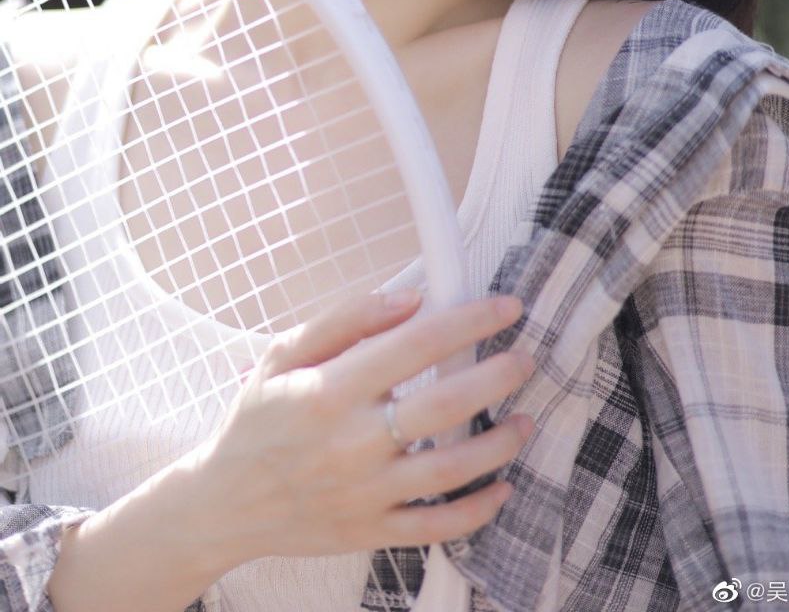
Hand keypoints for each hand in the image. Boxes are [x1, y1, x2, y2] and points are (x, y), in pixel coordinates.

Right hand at [184, 289, 534, 569]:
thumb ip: (346, 319)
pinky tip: (502, 486)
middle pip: (444, 406)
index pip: (416, 345)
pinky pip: (436, 528)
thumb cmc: (258, 416)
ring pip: (451, 470)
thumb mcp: (283, 353)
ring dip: (499, 444)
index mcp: (330, 389)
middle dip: (497, 377)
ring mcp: (364, 492)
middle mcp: (352, 442)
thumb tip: (409, 298)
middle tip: (525, 359)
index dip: (469, 322)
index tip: (506, 308)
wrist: (223, 501)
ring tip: (524, 421)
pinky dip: (477, 511)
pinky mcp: (370, 531)